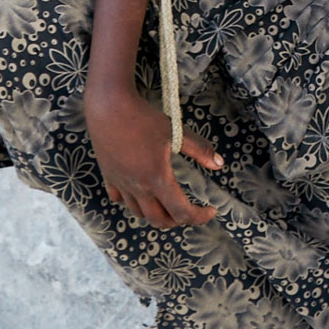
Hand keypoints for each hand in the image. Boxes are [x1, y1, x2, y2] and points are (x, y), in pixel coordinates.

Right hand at [84, 88, 222, 228]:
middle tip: (190, 211)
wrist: (109, 108)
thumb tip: (220, 164)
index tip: (210, 210)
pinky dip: (133, 203)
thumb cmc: (143, 119)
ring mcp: (121, 184)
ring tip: (168, 205)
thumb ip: (200, 149)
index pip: (181, 212)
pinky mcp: (108, 176)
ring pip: (139, 213)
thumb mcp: (176, 132)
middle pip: (159, 220)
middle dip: (178, 221)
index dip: (199, 217)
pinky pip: (120, 199)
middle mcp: (138, 187)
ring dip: (156, 215)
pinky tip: (140, 194)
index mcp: (157, 179)